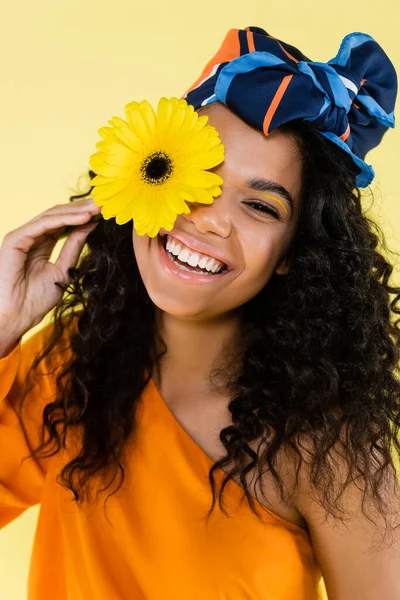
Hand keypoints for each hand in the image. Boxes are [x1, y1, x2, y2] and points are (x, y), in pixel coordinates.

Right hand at [0, 196, 100, 343]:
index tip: (106, 212)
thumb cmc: (35, 300)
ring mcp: (22, 236)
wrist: (17, 316)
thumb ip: (74, 247)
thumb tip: (90, 225)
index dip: (84, 216)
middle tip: (105, 203)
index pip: (65, 224)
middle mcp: (31, 236)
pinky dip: (65, 219)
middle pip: (59, 216)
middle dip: (83, 208)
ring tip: (98, 208)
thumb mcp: (63, 270)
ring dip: (77, 211)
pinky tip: (84, 218)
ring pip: (52, 216)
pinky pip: (44, 224)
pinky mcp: (16, 239)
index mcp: (41, 244)